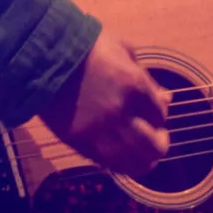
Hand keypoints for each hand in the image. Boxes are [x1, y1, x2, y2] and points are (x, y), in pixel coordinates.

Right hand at [38, 30, 171, 176]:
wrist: (45, 58)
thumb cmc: (87, 47)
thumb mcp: (123, 50)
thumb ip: (146, 77)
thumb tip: (166, 97)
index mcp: (134, 84)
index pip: (160, 115)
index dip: (160, 117)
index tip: (154, 115)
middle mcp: (122, 112)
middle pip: (154, 146)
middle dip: (159, 144)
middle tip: (155, 138)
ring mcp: (101, 131)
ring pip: (134, 162)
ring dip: (143, 160)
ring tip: (141, 154)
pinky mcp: (82, 144)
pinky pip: (110, 165)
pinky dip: (121, 164)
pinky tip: (121, 156)